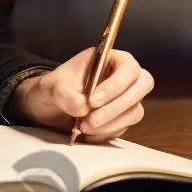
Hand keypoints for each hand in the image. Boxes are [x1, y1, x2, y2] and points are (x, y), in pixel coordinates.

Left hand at [7, 49, 153, 141]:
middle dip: (117, 106)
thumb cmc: (54, 89)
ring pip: (134, 111)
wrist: (49, 106)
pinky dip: (107, 132)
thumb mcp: (53, 87)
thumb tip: (82, 108)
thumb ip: (66, 94)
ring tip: (84, 126)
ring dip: (111, 123)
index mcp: (108, 58)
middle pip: (142, 87)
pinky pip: (124, 127)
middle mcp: (121, 76)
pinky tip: (89, 132)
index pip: (128, 68)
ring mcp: (124, 97)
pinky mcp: (121, 117)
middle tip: (92, 119)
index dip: (115, 85)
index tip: (92, 100)